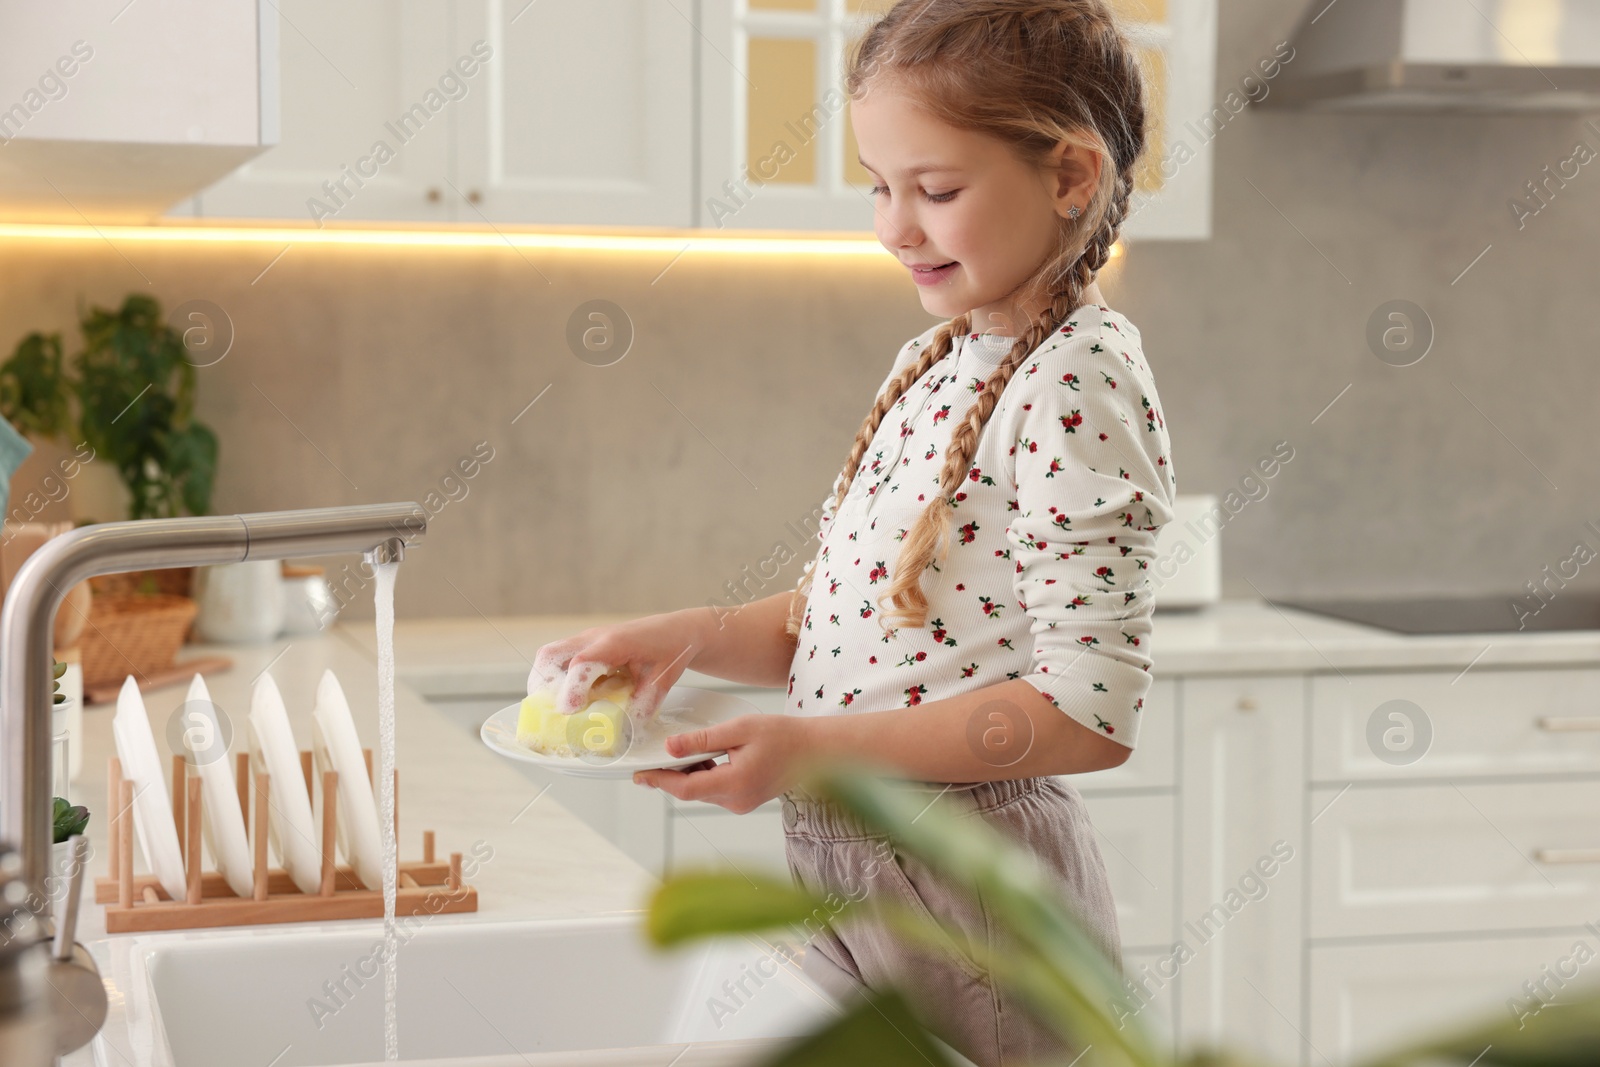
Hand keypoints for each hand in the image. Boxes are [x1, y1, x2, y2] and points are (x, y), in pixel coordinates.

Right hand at [530, 611, 705, 719]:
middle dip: (544, 684)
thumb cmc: (670, 650)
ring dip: (546, 681)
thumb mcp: (663, 680)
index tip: (568, 710)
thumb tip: (625, 730)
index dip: (572, 687)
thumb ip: (644, 705)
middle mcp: (596, 637)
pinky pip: (560, 658)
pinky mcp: (587, 645)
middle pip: (551, 654)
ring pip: (551, 655)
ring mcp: (588, 639)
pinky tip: (568, 696)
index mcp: (616, 643)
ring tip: (554, 706)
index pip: (582, 663)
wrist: (676, 630)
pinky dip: (556, 677)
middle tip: (550, 709)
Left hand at [633, 714, 811, 813]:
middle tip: (650, 760)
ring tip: (680, 752)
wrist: (815, 751)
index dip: (660, 781)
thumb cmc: (783, 736)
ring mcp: (742, 803)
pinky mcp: (745, 800)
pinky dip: (705, 775)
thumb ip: (703, 740)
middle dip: (669, 777)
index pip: (686, 789)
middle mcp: (736, 800)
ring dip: (688, 775)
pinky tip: (704, 757)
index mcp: (735, 783)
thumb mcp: (739, 729)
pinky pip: (716, 791)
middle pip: (691, 792)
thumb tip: (670, 747)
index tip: (640, 773)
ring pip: (703, 792)